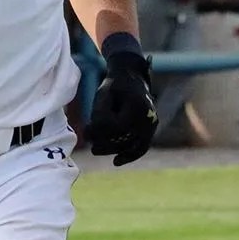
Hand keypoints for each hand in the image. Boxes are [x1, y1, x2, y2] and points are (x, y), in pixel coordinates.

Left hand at [86, 52, 157, 166]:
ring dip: (114, 150)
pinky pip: (142, 147)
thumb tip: (91, 136)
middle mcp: (148, 117)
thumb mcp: (104, 95)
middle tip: (90, 145)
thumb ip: (99, 115)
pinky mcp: (150, 129)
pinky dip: (130, 155)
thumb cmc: (115, 86)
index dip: (100, 130)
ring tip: (96, 150)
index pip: (117, 126)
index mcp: (137, 106)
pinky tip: (116, 162)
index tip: (86, 128)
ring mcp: (152, 124)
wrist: (132, 78)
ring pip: (133, 146)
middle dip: (105, 143)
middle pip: (125, 139)